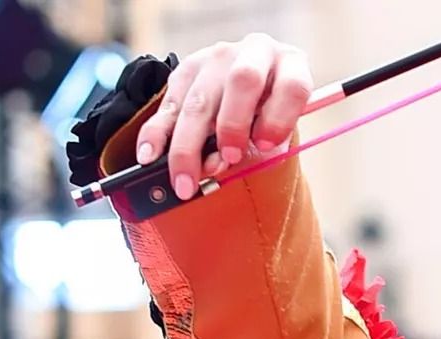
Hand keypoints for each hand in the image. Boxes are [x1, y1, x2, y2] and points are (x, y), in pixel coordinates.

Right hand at [135, 33, 313, 199]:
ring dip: (188, 145)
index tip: (265, 145)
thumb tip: (217, 164)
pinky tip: (149, 156)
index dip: (279, 118)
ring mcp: (217, 59)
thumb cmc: (275, 114)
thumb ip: (263, 145)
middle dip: (232, 126)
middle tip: (225, 161)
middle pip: (241, 84)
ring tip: (185, 182)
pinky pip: (169, 103)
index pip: (291, 87)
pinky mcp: (187, 70)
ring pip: (199, 100)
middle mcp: (255, 53)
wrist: (257, 87)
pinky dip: (157, 134)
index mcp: (291, 65)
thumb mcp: (282, 127)